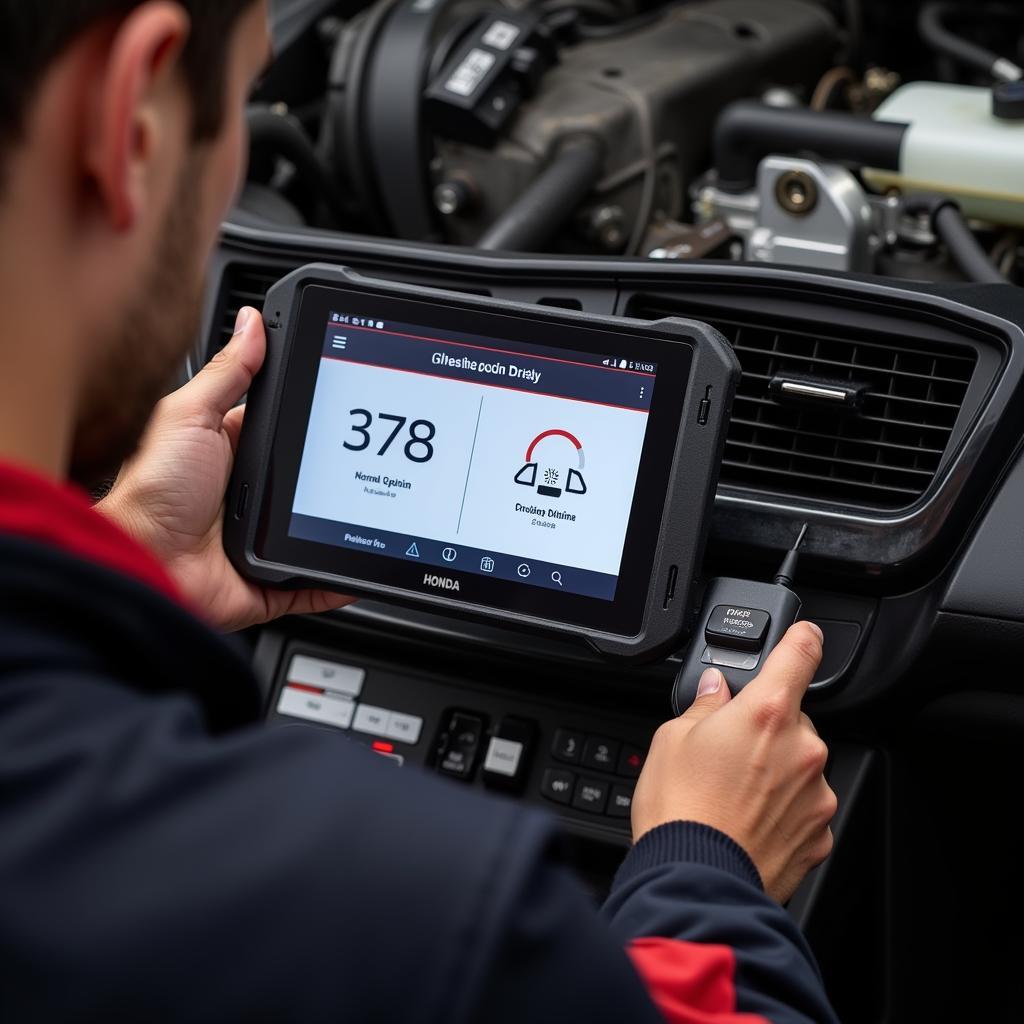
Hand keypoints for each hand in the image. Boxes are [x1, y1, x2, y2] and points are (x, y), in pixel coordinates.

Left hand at [98, 307, 352, 631]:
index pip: (287, 428)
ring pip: (320, 528)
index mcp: (233, 452)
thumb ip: (227, 374)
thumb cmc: (152, 490)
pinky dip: (340, 580)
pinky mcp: (271, 580)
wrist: (144, 563)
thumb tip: (252, 322)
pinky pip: (317, 583)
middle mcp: (251, 496)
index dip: (316, 417)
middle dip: (339, 473)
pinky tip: (366, 561)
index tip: (351, 403)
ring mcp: (263, 539)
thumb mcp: (190, 416)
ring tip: (375, 508)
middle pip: (310, 480)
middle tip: (370, 460)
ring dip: (344, 523)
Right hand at [631, 622, 835, 903]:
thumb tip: (714, 691)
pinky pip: (805, 806)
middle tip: (728, 750)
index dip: (803, 638)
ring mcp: (816, 793)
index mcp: (766, 711)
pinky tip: (748, 820)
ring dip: (776, 770)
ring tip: (732, 794)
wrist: (696, 880)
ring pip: (801, 764)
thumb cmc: (679, 809)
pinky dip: (783, 809)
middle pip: (793, 718)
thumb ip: (702, 706)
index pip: (800, 654)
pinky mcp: (820, 833)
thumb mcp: (671, 738)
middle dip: (766, 727)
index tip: (805, 635)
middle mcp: (802, 747)